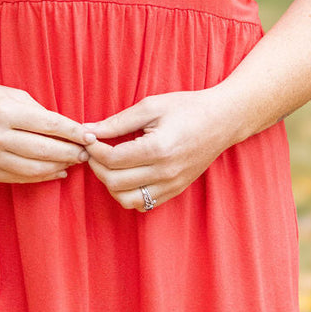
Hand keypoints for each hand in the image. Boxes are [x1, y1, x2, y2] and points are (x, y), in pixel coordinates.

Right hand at [0, 78, 89, 183]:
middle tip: (87, 152)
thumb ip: (38, 112)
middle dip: (70, 152)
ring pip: (34, 168)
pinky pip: (19, 178)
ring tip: (74, 162)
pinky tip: (56, 172)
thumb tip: (69, 130)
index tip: (91, 136)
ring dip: (59, 166)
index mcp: (4, 111)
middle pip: (44, 150)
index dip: (73, 132)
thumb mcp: (10, 94)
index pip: (49, 124)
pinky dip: (41, 177)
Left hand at [82, 89, 231, 211]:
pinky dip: (128, 193)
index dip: (93, 149)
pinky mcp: (175, 190)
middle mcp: (165, 172)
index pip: (112, 159)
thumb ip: (118, 121)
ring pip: (127, 200)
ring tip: (109, 165)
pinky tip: (126, 174)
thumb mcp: (151, 106)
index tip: (89, 138)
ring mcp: (172, 185)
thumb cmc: (187, 108)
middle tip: (94, 151)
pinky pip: (143, 204)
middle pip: (115, 182)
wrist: (223, 120)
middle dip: (97, 167)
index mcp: (158, 148)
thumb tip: (88, 130)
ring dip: (110, 184)